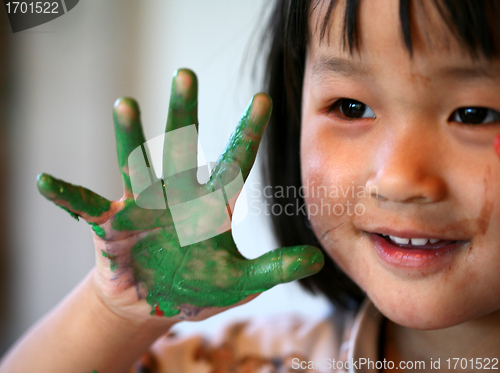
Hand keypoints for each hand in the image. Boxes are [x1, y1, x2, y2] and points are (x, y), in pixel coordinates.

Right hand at [36, 69, 323, 323]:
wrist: (155, 300)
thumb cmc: (197, 285)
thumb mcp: (239, 282)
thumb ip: (274, 269)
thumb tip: (318, 260)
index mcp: (209, 206)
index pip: (232, 163)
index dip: (247, 134)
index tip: (262, 101)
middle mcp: (175, 196)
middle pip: (180, 148)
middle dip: (183, 113)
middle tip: (186, 74)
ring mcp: (142, 206)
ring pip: (135, 164)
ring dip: (129, 137)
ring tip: (125, 104)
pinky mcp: (113, 226)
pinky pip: (88, 207)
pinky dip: (68, 196)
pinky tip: (47, 182)